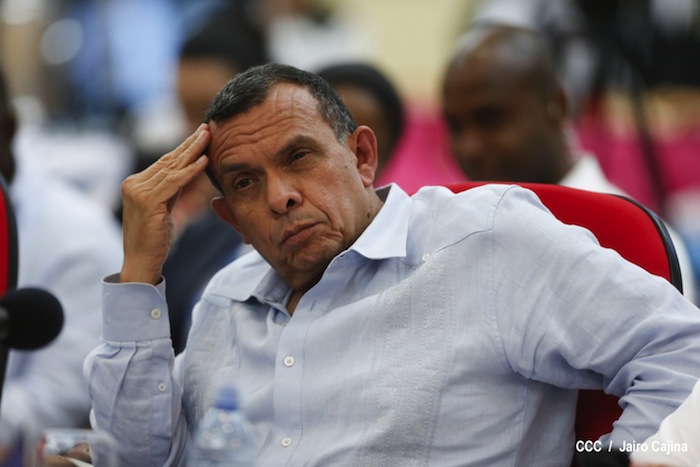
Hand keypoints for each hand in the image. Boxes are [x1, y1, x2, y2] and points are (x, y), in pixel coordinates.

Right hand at [120, 125, 210, 283]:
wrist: (141, 262)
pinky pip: (175, 182)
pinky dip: (191, 171)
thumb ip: (170, 190)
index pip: (164, 162)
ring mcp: (138, 191)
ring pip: (172, 168)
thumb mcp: (163, 208)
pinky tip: (204, 161)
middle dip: (189, 144)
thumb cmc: (154, 240)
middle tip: (207, 128)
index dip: (183, 148)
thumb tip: (187, 172)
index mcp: (135, 184)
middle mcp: (133, 184)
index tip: (200, 136)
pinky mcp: (148, 201)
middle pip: (168, 160)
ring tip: (208, 138)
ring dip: (193, 151)